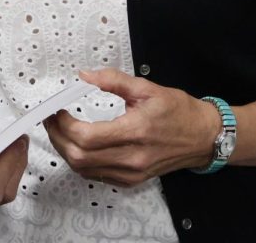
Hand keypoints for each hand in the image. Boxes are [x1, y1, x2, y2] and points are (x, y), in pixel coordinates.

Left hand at [44, 68, 217, 185]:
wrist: (203, 137)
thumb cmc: (179, 111)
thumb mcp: (147, 88)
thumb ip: (113, 80)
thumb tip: (85, 76)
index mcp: (136, 131)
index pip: (87, 136)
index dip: (63, 124)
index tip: (57, 110)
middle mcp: (133, 157)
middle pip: (79, 156)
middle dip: (58, 137)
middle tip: (52, 120)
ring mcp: (132, 173)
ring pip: (84, 169)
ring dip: (66, 150)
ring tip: (61, 130)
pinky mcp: (131, 180)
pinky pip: (96, 175)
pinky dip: (81, 161)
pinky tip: (79, 144)